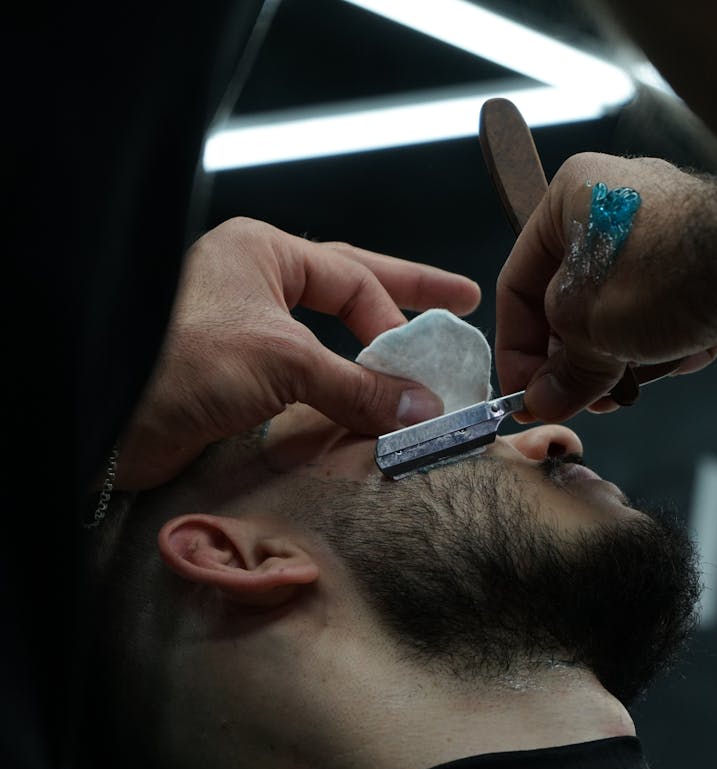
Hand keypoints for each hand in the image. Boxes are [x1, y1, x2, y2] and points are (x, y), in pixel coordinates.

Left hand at [117, 218, 480, 487]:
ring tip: (413, 369)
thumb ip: (358, 385)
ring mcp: (243, 332)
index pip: (353, 276)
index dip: (400, 314)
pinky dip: (336, 396)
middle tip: (456, 308)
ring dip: (367, 359)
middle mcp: (253, 284)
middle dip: (400, 305)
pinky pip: (302, 383)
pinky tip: (360, 409)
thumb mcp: (285, 360)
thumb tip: (423, 409)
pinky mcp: (234, 380)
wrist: (112, 421)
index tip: (434, 352)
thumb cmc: (185, 361)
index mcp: (263, 252)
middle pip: (345, 293)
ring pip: (324, 342)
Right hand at [495, 153, 716, 421]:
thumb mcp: (586, 327)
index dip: (514, 349)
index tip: (522, 392)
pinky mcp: (692, 268)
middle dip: (567, 361)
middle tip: (564, 401)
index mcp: (569, 200)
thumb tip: (543, 400)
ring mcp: (657, 238)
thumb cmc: (666, 270)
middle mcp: (611, 209)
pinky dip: (652, 350)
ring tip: (615, 392)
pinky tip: (662, 366)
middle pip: (566, 305)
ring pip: (610, 318)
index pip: (517, 285)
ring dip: (609, 363)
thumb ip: (560, 370)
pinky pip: (653, 319)